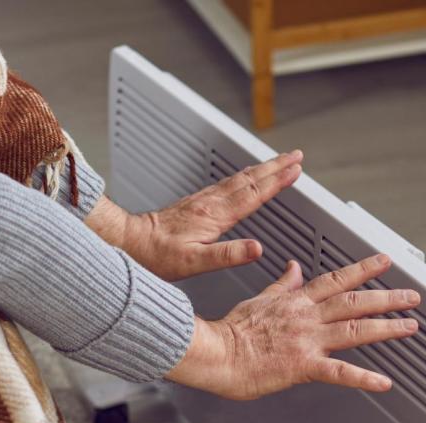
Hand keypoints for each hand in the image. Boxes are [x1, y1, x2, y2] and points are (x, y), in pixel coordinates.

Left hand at [85, 151, 303, 280]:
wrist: (129, 242)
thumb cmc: (156, 255)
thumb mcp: (194, 263)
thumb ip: (227, 255)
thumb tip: (257, 249)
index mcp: (214, 215)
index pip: (253, 194)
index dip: (277, 181)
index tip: (296, 170)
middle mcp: (209, 203)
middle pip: (250, 178)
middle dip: (275, 166)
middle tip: (296, 156)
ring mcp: (202, 200)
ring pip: (239, 178)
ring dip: (262, 168)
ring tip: (279, 161)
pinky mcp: (194, 203)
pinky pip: (227, 183)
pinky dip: (243, 176)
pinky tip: (245, 177)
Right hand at [165, 254, 420, 399]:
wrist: (214, 353)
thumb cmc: (229, 333)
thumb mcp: (259, 299)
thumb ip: (282, 285)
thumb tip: (294, 268)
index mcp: (296, 301)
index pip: (336, 279)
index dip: (364, 269)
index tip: (385, 262)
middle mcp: (306, 317)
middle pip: (355, 302)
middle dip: (387, 297)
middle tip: (412, 296)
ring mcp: (306, 340)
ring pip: (355, 330)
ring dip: (386, 328)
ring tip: (410, 327)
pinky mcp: (302, 366)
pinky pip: (339, 373)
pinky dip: (363, 378)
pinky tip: (383, 382)